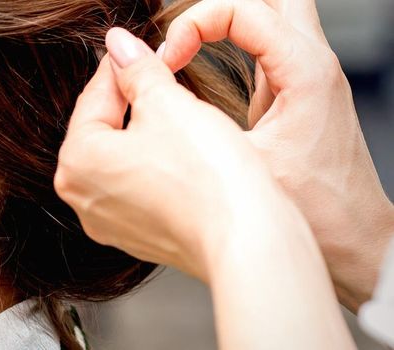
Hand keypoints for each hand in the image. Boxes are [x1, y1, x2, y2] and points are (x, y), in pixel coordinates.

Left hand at [55, 27, 355, 349]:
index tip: (139, 49)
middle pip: (102, 128)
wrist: (247, 239)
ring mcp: (107, 221)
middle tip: (161, 75)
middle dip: (131, 100)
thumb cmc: (208, 176)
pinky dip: (156, 166)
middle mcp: (81, 197)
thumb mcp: (169, 104)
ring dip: (145, 132)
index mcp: (77, 161)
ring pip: (121, 158)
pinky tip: (184, 155)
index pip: (94, 96)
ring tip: (178, 114)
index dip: (122, 65)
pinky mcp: (137, 236)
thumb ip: (138, 69)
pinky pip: (139, 186)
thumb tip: (120, 46)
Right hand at [160, 0, 393, 310]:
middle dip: (214, 8)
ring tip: (185, 46)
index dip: (192, 26)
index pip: (241, 8)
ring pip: (272, 10)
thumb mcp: (235, 161)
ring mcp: (309, 73)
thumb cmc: (311, 212)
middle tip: (179, 37)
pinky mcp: (298, 89)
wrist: (352, 243)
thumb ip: (181, 110)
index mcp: (304, 71)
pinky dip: (230, 39)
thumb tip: (134, 70)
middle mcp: (313, 62)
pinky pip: (266, 40)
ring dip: (225, 19)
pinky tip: (201, 67)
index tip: (165, 63)